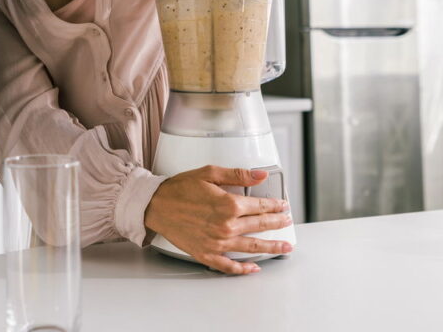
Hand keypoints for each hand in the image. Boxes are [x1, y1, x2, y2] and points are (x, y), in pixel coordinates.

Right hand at [144, 165, 292, 274]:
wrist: (155, 205)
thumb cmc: (179, 189)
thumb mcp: (209, 173)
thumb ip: (238, 174)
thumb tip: (260, 175)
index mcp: (229, 204)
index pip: (261, 206)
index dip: (275, 206)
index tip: (283, 206)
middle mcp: (226, 226)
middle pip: (261, 226)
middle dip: (278, 224)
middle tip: (287, 222)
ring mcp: (218, 243)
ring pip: (252, 247)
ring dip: (271, 247)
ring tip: (284, 247)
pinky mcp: (207, 254)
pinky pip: (229, 265)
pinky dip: (243, 269)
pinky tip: (253, 268)